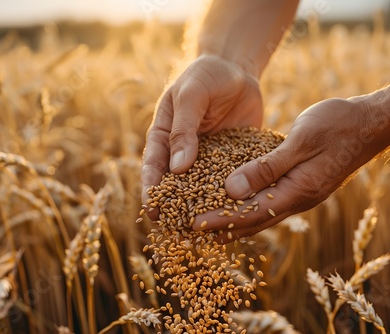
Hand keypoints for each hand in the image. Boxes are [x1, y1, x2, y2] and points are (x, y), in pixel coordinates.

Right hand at [141, 55, 262, 216]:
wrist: (236, 68)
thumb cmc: (206, 76)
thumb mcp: (191, 96)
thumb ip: (184, 129)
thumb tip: (177, 168)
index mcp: (164, 136)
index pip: (153, 167)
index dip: (151, 190)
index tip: (152, 212)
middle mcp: (182, 152)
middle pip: (176, 185)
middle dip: (175, 207)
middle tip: (177, 232)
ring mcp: (207, 158)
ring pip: (202, 188)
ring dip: (204, 208)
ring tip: (208, 231)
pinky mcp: (231, 159)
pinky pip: (229, 179)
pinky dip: (231, 195)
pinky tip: (238, 211)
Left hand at [193, 98, 389, 240]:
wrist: (370, 123)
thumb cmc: (337, 126)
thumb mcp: (301, 142)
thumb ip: (267, 167)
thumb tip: (232, 190)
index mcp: (297, 191)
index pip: (251, 213)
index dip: (221, 219)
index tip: (194, 224)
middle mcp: (298, 198)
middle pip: (254, 220)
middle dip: (224, 225)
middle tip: (194, 230)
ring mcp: (301, 193)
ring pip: (262, 213)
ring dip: (235, 218)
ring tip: (210, 222)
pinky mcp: (301, 184)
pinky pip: (270, 199)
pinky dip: (249, 203)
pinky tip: (237, 198)